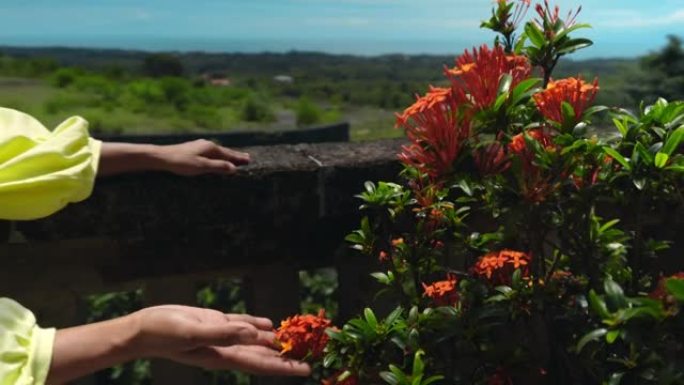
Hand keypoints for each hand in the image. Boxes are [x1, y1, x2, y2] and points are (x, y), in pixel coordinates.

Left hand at [99, 140, 249, 176]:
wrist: (161, 157)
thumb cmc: (181, 162)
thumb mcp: (201, 166)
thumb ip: (218, 167)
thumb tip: (233, 168)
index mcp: (210, 147)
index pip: (229, 154)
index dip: (239, 158)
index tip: (249, 160)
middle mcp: (206, 144)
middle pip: (224, 151)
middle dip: (235, 155)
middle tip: (246, 158)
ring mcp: (198, 146)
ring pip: (216, 152)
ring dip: (225, 156)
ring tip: (233, 158)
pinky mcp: (191, 150)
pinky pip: (209, 153)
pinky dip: (216, 156)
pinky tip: (213, 158)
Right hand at [131, 306, 310, 375]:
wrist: (143, 329)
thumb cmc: (164, 333)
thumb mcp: (194, 332)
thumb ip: (225, 333)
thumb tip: (255, 334)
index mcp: (223, 355)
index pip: (261, 364)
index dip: (284, 367)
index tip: (307, 369)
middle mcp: (226, 348)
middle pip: (263, 355)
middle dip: (285, 356)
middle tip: (310, 356)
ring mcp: (222, 335)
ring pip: (255, 339)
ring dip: (273, 340)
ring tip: (295, 340)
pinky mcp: (214, 322)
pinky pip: (241, 325)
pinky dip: (256, 325)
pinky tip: (268, 325)